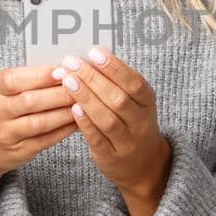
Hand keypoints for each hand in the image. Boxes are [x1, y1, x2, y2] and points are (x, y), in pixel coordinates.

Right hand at [0, 65, 77, 212]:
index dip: (43, 75)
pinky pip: (46, 140)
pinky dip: (65, 130)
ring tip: (85, 103)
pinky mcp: (19, 152)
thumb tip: (64, 66)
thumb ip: (27, 79)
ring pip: (41, 122)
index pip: (18, 79)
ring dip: (66, 113)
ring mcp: (7, 134)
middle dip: (60, 93)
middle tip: (83, 85)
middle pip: (31, 101)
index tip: (65, 69)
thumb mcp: (0, 90)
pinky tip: (79, 121)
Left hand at [53, 47, 170, 215]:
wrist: (143, 164)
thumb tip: (88, 57)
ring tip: (67, 81)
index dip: (114, 67)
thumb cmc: (131, 123)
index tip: (93, 52)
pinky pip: (98, 138)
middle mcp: (141, 122)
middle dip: (93, 79)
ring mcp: (128, 141)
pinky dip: (85, 123)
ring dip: (86, 98)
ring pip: (108, 119)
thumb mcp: (134, 102)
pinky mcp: (112, 156)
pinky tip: (72, 108)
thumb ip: (116, 83)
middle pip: (119, 99)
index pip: (134, 82)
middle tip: (72, 63)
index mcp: (148, 102)